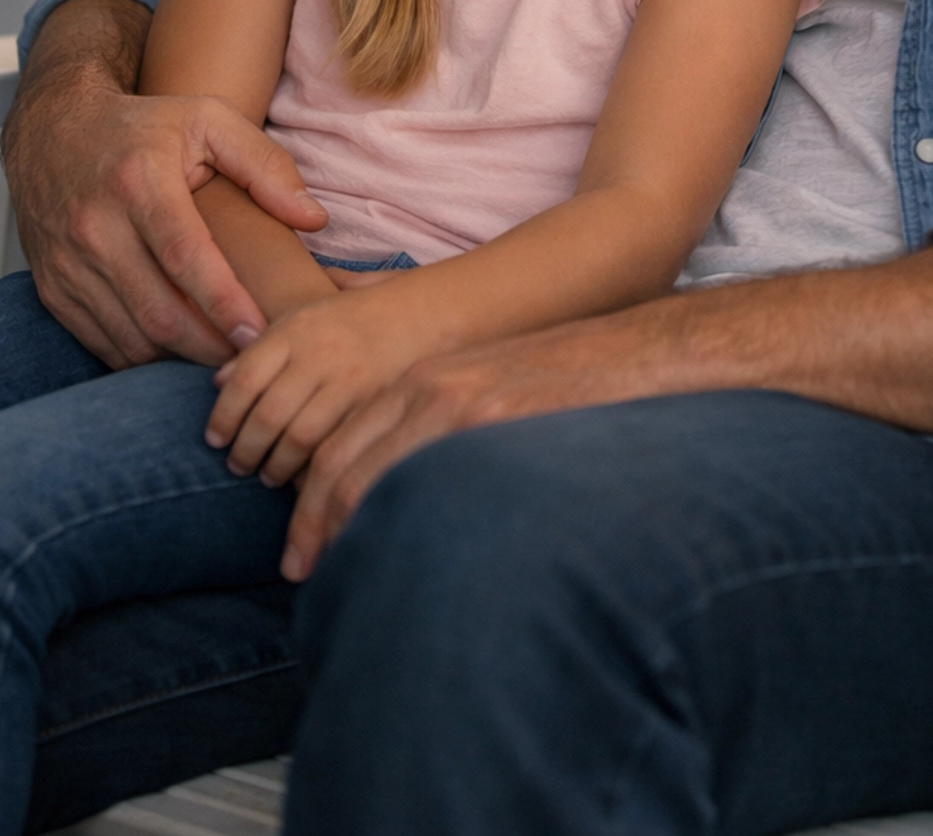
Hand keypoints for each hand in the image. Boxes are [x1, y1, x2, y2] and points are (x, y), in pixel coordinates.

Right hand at [3, 0, 326, 367]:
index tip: (259, 334)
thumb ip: (265, 165)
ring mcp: (67, 263)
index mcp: (138, 180)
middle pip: (158, 310)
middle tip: (255, 357)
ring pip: (130, 336)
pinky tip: (179, 351)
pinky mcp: (52, 290)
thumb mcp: (208, 120)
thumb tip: (314, 218)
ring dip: (180, 357)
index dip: (223, 302)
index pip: (184, 255)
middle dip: (211, 345)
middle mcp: (95, 225)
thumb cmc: (143, 128)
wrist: (53, 132)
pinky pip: (101, 343)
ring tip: (225, 358)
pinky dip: (143, 357)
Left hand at [206, 279, 423, 485]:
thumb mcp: (300, 319)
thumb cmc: (347, 321)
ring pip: (300, 438)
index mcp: (295, 330)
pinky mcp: (375, 405)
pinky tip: (304, 477)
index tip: (215, 439)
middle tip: (238, 466)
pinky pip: (336, 445)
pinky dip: (314, 469)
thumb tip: (218, 383)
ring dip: (277, 466)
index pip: (245, 378)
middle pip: (269, 414)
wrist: (417, 315)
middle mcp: (320, 354)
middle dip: (247, 450)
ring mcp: (350, 381)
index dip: (224, 416)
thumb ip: (259, 350)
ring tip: (269, 475)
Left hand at [280, 308, 661, 578]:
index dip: (313, 499)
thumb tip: (409, 482)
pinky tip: (392, 558)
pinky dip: (395, 524)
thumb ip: (445, 421)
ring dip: (341, 532)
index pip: (345, 443)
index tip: (302, 545)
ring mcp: (459, 410)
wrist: (633, 355)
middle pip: (343, 464)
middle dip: (313, 523)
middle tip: (299, 571)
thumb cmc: (566, 382)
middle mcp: (430, 391)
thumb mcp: (491, 386)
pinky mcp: (490, 427)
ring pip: (371, 480)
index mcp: (427, 382)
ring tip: (329, 578)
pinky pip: (424, 486)